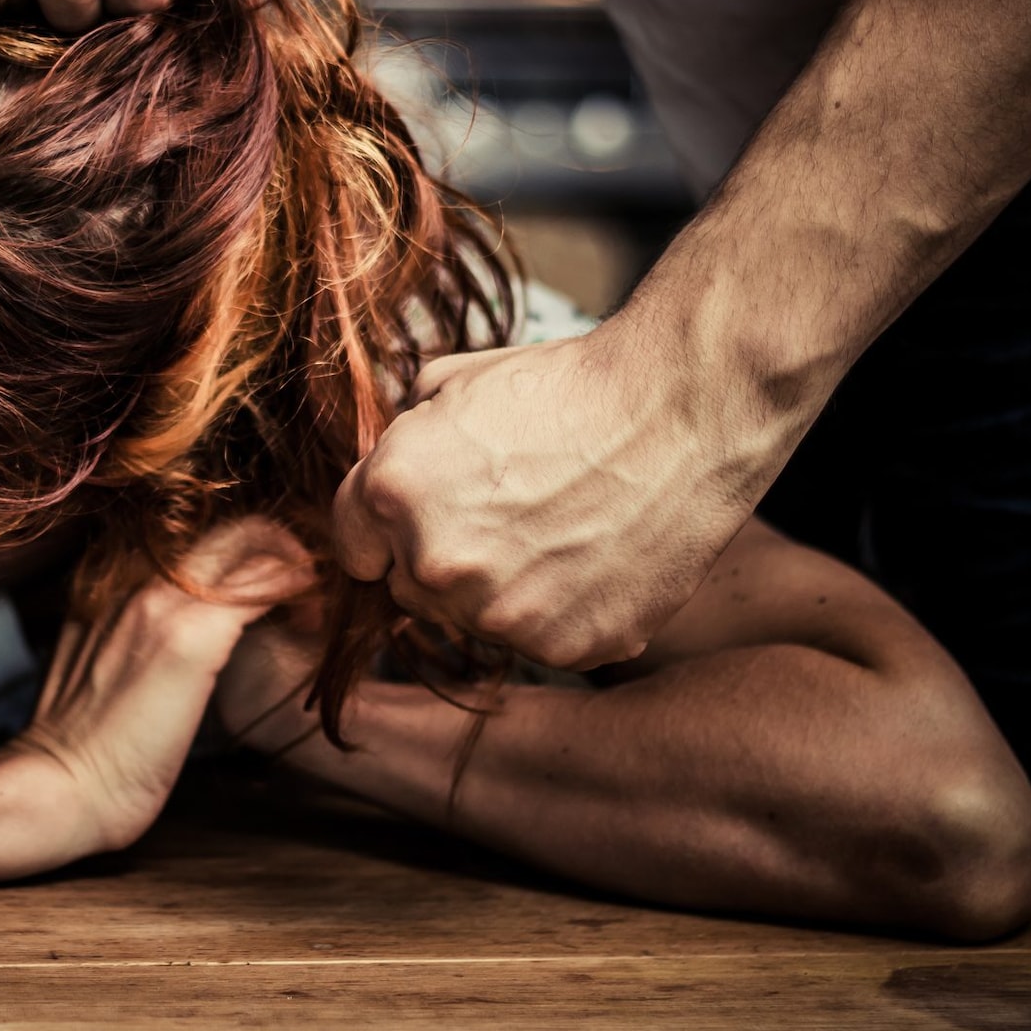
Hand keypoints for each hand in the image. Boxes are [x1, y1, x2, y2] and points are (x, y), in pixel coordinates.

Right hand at [5, 516, 313, 854]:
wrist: (62, 787)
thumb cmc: (85, 746)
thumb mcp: (98, 665)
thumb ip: (130, 633)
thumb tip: (176, 641)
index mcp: (107, 577)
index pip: (192, 533)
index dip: (241, 556)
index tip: (268, 594)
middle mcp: (133, 573)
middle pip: (230, 525)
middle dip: (280, 550)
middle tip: (303, 600)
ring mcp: (163, 600)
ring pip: (252, 540)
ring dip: (293, 568)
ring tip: (309, 614)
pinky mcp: (193, 636)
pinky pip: (266, 583)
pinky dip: (300, 591)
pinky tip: (311, 623)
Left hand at [331, 319, 773, 671]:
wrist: (679, 411)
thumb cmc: (570, 389)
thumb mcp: (456, 384)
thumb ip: (402, 439)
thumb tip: (384, 462)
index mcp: (392, 493)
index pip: (351, 544)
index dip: (384, 527)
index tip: (423, 516)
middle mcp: (435, 564)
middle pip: (410, 588)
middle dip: (442, 557)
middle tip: (508, 511)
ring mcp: (501, 615)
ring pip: (476, 619)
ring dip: (501, 589)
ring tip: (560, 528)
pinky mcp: (567, 647)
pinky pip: (542, 641)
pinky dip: (564, 610)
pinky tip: (596, 557)